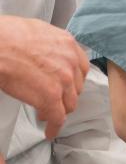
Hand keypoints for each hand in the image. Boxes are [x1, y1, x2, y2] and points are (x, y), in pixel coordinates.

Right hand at [0, 16, 88, 138]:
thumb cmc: (8, 36)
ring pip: (69, 103)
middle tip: (54, 102)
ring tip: (47, 115)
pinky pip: (58, 116)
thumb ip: (50, 46)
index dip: (73, 81)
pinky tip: (49, 131)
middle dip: (65, 96)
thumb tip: (45, 55)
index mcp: (68, 44)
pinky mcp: (50, 96)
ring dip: (59, 111)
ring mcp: (63, 79)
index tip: (66, 87)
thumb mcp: (38, 32)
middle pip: (76, 87)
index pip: (80, 68)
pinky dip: (54, 126)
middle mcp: (70, 61)